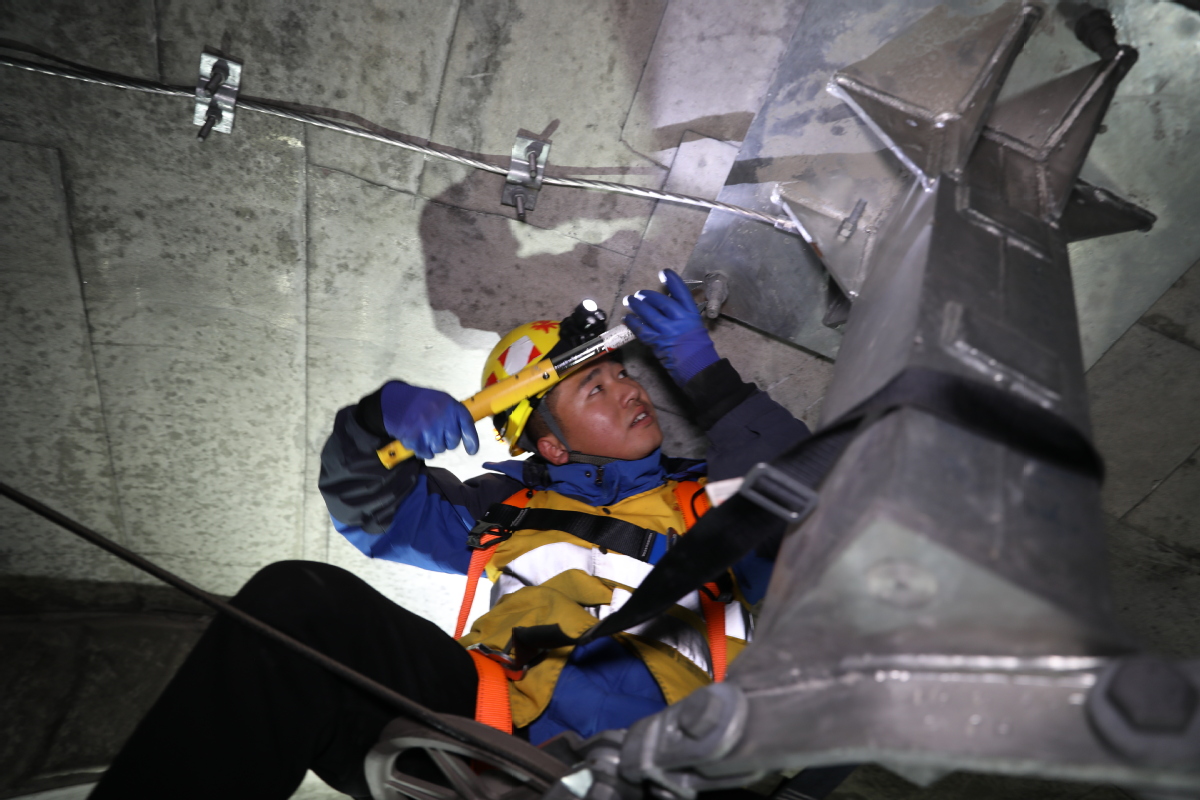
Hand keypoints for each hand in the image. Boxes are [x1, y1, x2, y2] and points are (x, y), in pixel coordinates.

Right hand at [380, 381, 479, 459]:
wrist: (396, 401)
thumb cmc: (421, 403)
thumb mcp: (442, 402)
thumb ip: (455, 417)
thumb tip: (469, 440)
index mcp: (451, 406)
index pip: (467, 426)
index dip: (471, 441)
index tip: (472, 450)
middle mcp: (442, 417)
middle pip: (453, 442)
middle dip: (446, 441)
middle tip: (436, 431)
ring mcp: (428, 428)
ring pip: (439, 449)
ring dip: (433, 445)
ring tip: (425, 432)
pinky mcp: (415, 438)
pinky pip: (426, 454)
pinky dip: (423, 450)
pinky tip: (418, 439)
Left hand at [623, 269, 719, 384]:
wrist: (697, 367)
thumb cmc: (698, 347)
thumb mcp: (695, 325)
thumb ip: (682, 314)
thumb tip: (665, 305)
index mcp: (691, 314)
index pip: (681, 292)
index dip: (672, 280)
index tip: (664, 272)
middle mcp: (680, 319)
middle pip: (660, 301)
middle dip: (648, 296)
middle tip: (639, 293)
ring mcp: (668, 331)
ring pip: (648, 314)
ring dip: (637, 306)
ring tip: (630, 301)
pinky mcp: (658, 342)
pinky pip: (642, 330)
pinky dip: (633, 323)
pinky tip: (627, 318)